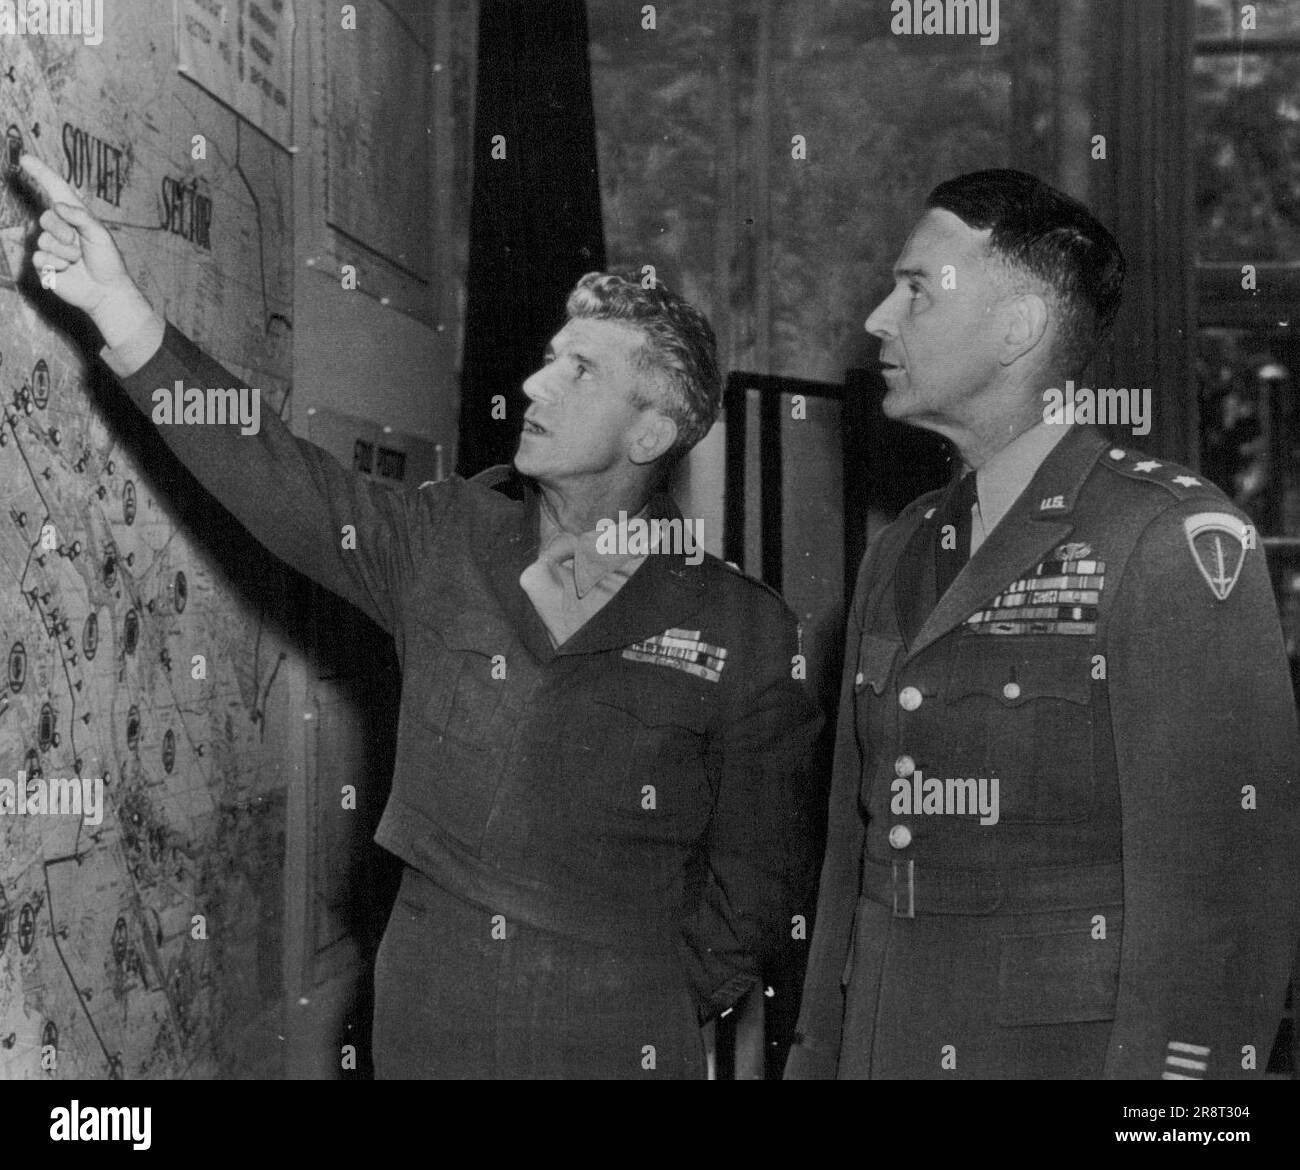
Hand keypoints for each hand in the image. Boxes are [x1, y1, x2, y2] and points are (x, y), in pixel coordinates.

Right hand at [19, 153, 153, 345]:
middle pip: (47, 219)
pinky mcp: (43, 263)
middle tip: (79, 246)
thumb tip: (58, 206)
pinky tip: (67, 270)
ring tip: (78, 261)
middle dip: (64, 233)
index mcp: (74, 216)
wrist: (106, 291)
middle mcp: (59, 227)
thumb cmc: (107, 261)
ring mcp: (49, 245)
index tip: (25, 158)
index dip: (41, 173)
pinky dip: (56, 265)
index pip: (55, 189)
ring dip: (65, 253)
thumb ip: (82, 217)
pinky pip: (39, 257)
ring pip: (44, 241)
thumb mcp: (101, 235)